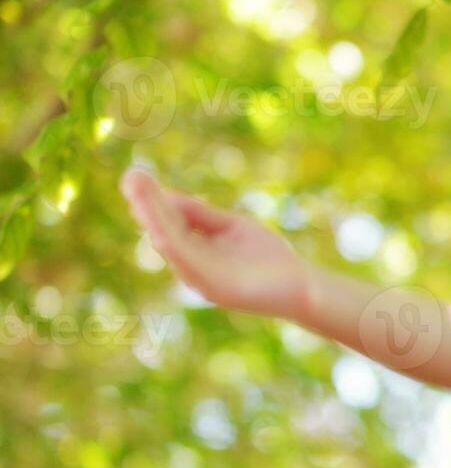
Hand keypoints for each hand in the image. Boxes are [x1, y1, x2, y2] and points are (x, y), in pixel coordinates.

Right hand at [120, 166, 310, 319]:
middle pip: (163, 233)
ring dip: (156, 223)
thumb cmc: (267, 257)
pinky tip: (162, 233)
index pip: (167, 223)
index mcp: (194, 253)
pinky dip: (176, 249)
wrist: (303, 286)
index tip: (135, 177)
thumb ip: (202, 214)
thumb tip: (167, 195)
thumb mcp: (231, 227)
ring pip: (173, 248)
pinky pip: (191, 266)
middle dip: (146, 206)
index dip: (150, 202)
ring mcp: (203, 279)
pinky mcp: (217, 289)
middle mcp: (192, 267)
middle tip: (130, 178)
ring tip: (140, 198)